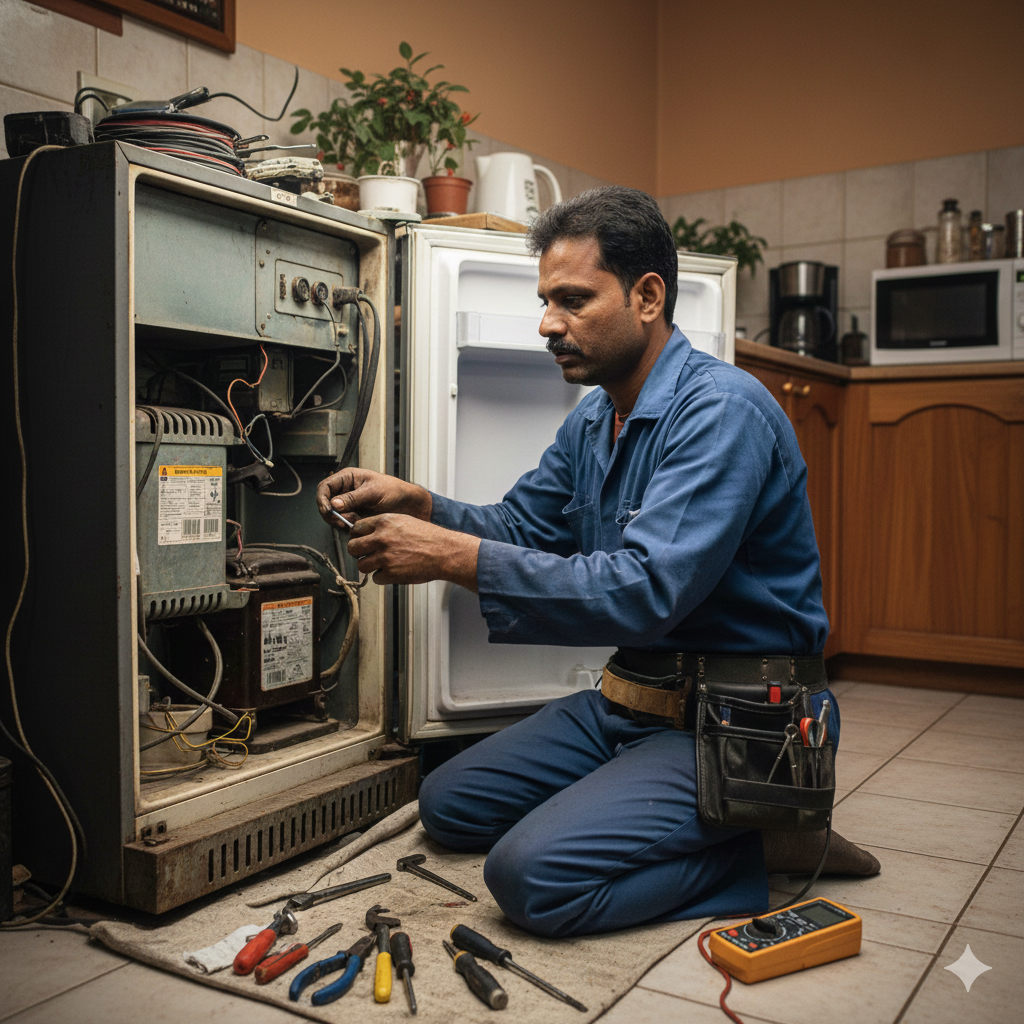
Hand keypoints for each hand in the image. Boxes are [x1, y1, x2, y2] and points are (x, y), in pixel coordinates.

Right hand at [316, 468, 431, 527]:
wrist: (409, 505)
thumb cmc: (395, 491)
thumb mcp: (373, 492)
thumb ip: (353, 498)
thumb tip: (334, 504)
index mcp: (348, 478)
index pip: (325, 487)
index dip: (322, 499)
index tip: (328, 510)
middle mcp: (346, 491)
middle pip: (326, 503)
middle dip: (330, 514)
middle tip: (340, 521)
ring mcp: (349, 505)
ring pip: (333, 515)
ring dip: (339, 521)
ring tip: (352, 523)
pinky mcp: (354, 516)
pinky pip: (343, 523)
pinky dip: (347, 527)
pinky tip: (356, 526)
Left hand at [347, 514, 479, 590]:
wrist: (444, 552)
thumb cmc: (429, 537)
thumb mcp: (404, 521)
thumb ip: (385, 526)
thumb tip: (368, 533)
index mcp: (384, 522)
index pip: (356, 528)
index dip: (358, 536)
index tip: (362, 540)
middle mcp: (381, 538)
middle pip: (352, 547)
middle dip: (358, 552)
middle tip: (367, 554)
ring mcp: (385, 557)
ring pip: (361, 565)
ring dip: (369, 566)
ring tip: (382, 564)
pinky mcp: (390, 573)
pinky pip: (376, 578)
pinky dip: (383, 577)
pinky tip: (394, 572)